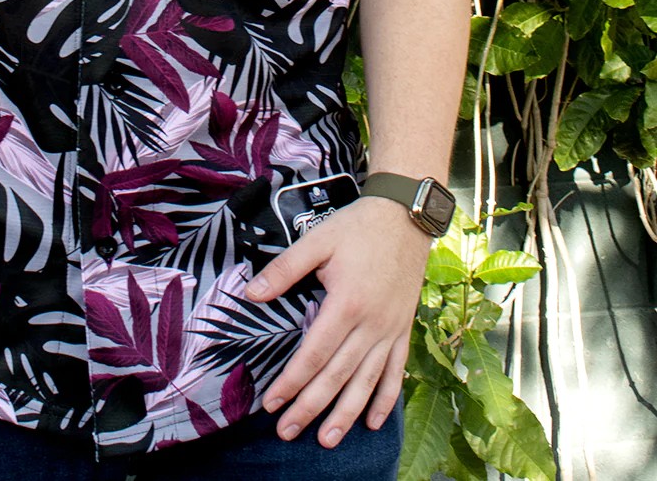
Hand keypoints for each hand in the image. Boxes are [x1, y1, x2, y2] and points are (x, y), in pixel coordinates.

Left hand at [244, 196, 430, 446]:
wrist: (405, 218)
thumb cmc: (357, 228)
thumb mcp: (316, 240)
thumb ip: (284, 269)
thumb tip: (252, 294)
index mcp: (346, 303)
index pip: (314, 353)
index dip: (292, 381)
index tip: (271, 403)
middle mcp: (370, 324)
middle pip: (337, 376)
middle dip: (311, 407)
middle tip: (288, 432)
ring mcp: (390, 330)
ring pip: (366, 382)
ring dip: (346, 413)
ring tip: (328, 439)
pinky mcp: (403, 330)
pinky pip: (395, 372)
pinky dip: (386, 399)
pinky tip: (374, 422)